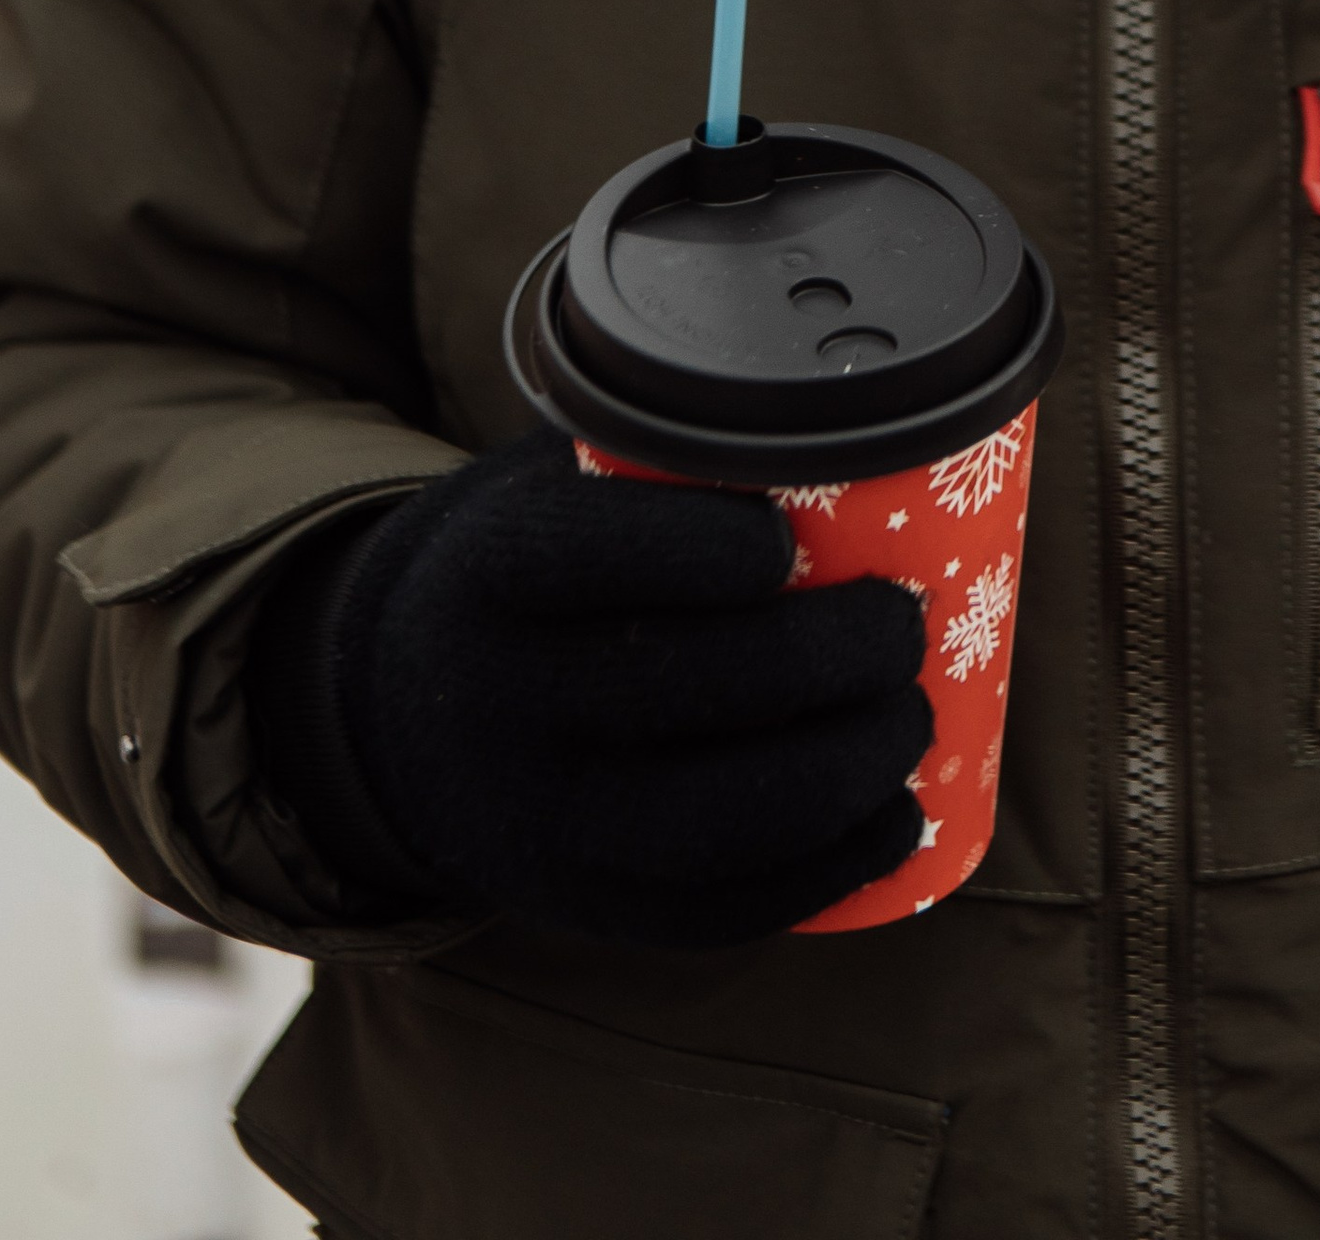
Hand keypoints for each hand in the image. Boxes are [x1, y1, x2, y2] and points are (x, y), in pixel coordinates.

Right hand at [251, 432, 929, 945]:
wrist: (406, 708)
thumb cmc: (536, 567)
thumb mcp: (552, 482)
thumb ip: (661, 451)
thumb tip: (848, 409)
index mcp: (492, 571)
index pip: (601, 555)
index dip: (712, 547)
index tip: (789, 536)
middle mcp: (502, 707)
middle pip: (697, 686)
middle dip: (837, 655)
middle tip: (901, 622)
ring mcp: (540, 824)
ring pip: (721, 818)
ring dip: (853, 767)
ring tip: (913, 715)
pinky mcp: (583, 904)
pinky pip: (718, 909)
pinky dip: (829, 871)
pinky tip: (895, 820)